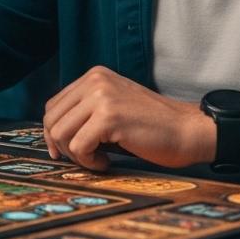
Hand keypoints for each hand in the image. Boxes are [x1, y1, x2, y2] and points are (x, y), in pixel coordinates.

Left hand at [43, 66, 213, 170]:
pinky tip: (106, 162)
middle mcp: (95, 81)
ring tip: (98, 159)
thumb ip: (87, 111)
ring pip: (61, 134)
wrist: (188, 130)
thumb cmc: (153, 126)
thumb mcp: (114, 105)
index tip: (64, 150)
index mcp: (94, 76)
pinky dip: (89, 162)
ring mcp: (101, 97)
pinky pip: (79, 147)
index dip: (53, 132)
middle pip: (52, 119)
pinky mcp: (109, 117)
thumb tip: (55, 134)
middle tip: (83, 158)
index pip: (53, 105)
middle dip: (62, 146)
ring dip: (77, 155)